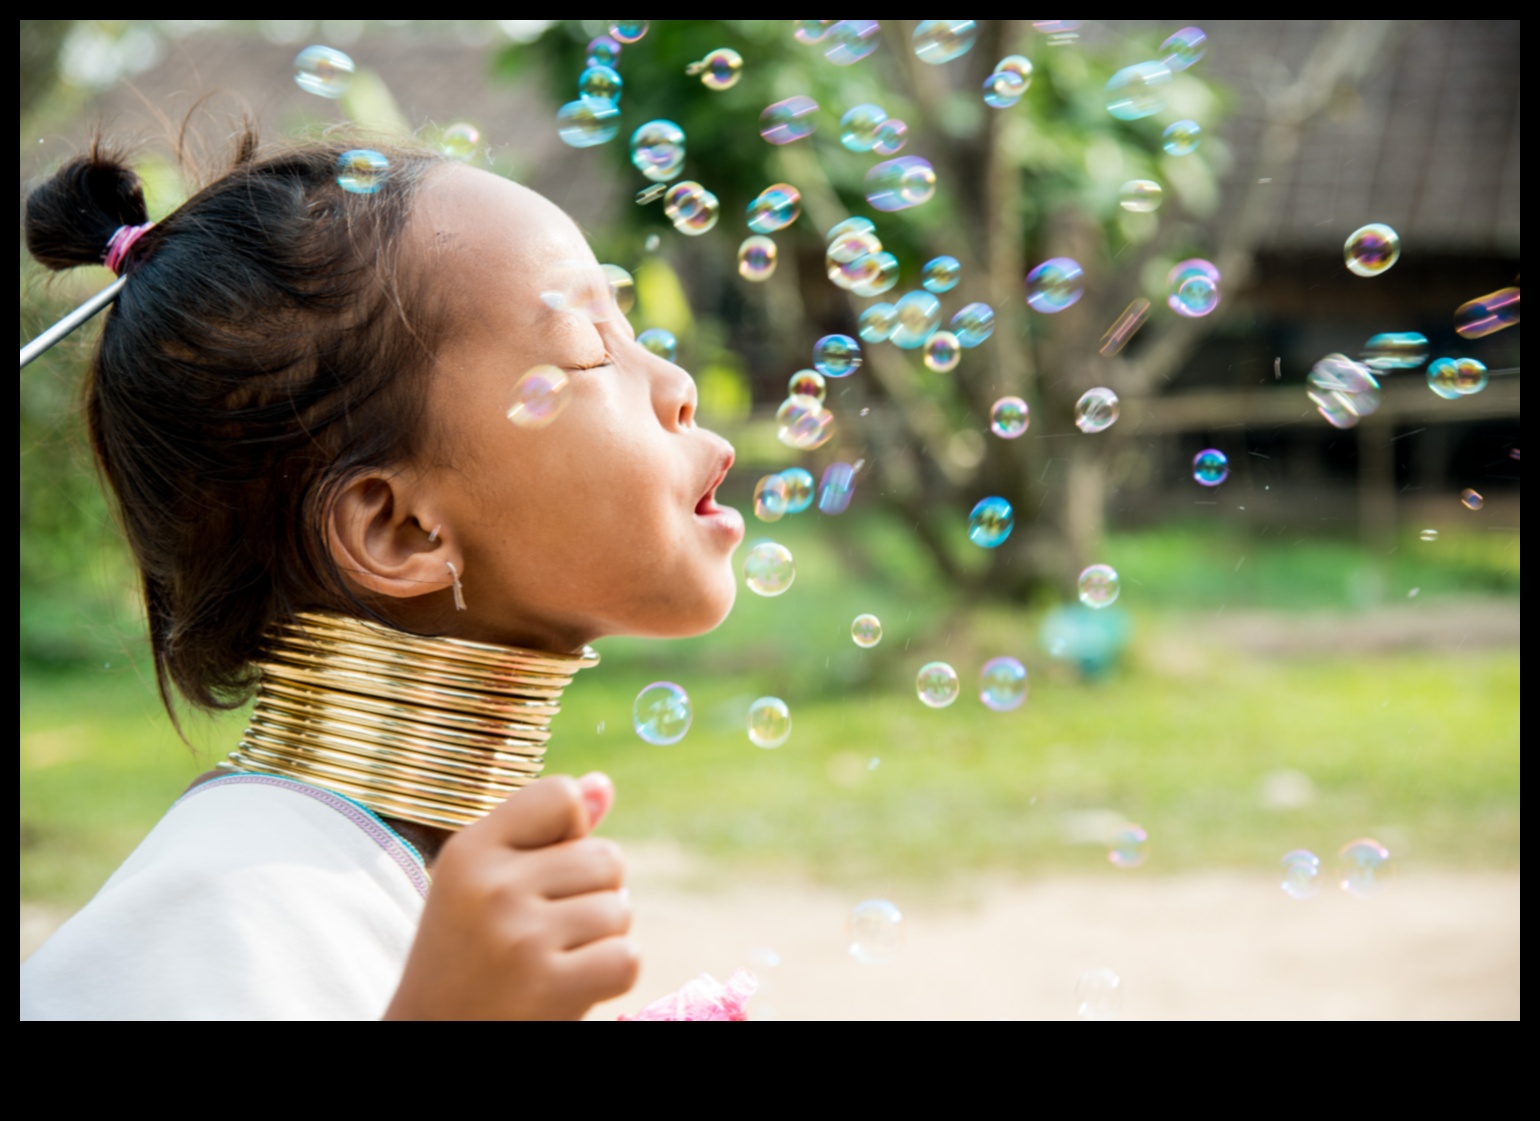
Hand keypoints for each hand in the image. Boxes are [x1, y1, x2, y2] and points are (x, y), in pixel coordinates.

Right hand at [385, 772, 637, 1019]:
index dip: (571, 832)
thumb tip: (603, 784)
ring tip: (552, 959)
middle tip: (543, 931)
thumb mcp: (485, 883)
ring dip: (601, 938)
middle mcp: (492, 888)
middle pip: (606, 857)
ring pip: (621, 909)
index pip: (561, 795)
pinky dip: (610, 976)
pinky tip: (570, 985)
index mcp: (470, 851)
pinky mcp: (549, 987)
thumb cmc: (467, 955)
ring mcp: (520, 938)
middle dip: (593, 894)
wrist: (432, 1036)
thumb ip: (545, 831)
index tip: (542, 871)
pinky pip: (626, 958)